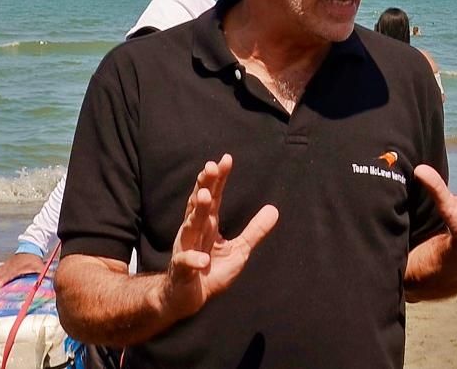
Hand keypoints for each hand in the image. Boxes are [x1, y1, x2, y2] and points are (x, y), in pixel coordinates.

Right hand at [0, 252, 45, 285]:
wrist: (30, 248)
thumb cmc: (35, 260)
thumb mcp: (40, 266)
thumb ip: (44, 273)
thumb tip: (50, 279)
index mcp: (17, 268)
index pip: (9, 274)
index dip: (4, 280)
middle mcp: (9, 266)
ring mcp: (5, 265)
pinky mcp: (3, 265)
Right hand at [156, 154, 279, 320]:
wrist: (186, 298)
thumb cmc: (210, 271)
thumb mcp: (239, 250)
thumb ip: (255, 230)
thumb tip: (275, 209)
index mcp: (208, 224)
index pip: (214, 196)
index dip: (219, 178)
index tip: (225, 159)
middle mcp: (195, 231)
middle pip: (199, 204)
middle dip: (204, 185)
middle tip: (210, 167)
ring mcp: (186, 248)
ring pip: (190, 226)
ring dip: (197, 211)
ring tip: (206, 197)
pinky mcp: (181, 269)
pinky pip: (185, 262)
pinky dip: (193, 260)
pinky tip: (202, 259)